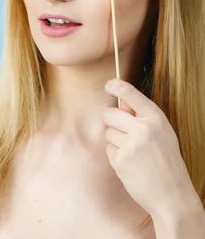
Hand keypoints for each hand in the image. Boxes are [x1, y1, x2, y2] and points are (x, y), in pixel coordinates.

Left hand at [102, 79, 196, 218]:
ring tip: (134, 154)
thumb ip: (142, 117)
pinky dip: (115, 156)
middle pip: (109, 114)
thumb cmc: (166, 162)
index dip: (116, 87)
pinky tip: (131, 165)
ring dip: (115, 142)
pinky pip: (108, 149)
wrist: (172, 195)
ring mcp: (131, 144)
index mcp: (156, 119)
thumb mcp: (161, 134)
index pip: (131, 94)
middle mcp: (143, 128)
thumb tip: (120, 100)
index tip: (108, 86)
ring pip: (107, 133)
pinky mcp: (120, 159)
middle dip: (112, 123)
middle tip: (126, 136)